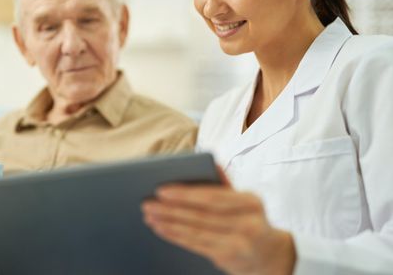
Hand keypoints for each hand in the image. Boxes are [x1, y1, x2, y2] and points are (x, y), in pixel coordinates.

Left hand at [141, 166, 295, 274]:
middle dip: (170, 209)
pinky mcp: (228, 258)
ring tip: (149, 215)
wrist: (272, 256)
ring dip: (168, 223)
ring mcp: (239, 243)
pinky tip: (161, 229)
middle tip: (147, 203)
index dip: (185, 194)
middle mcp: (247, 223)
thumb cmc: (250, 220)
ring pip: (196, 231)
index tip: (161, 189)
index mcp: (250, 202)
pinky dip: (175, 236)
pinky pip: (196, 245)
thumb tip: (212, 162)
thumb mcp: (245, 201)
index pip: (213, 197)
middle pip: (201, 215)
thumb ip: (226, 184)